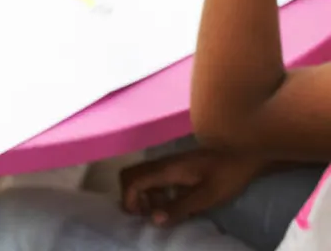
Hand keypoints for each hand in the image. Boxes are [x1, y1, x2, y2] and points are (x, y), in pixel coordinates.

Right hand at [120, 149, 267, 226]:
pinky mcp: (177, 165)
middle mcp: (162, 163)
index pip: (133, 180)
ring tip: (160, 212)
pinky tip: (172, 202)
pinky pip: (155, 177)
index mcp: (166, 170)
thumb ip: (179, 208)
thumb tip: (153, 220)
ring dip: (144, 195)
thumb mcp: (206, 196)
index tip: (138, 216)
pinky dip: (155, 191)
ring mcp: (169, 162)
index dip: (129, 199)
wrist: (246, 154)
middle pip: (131, 174)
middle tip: (144, 214)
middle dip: (131, 196)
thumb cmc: (228, 175)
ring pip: (142, 176)